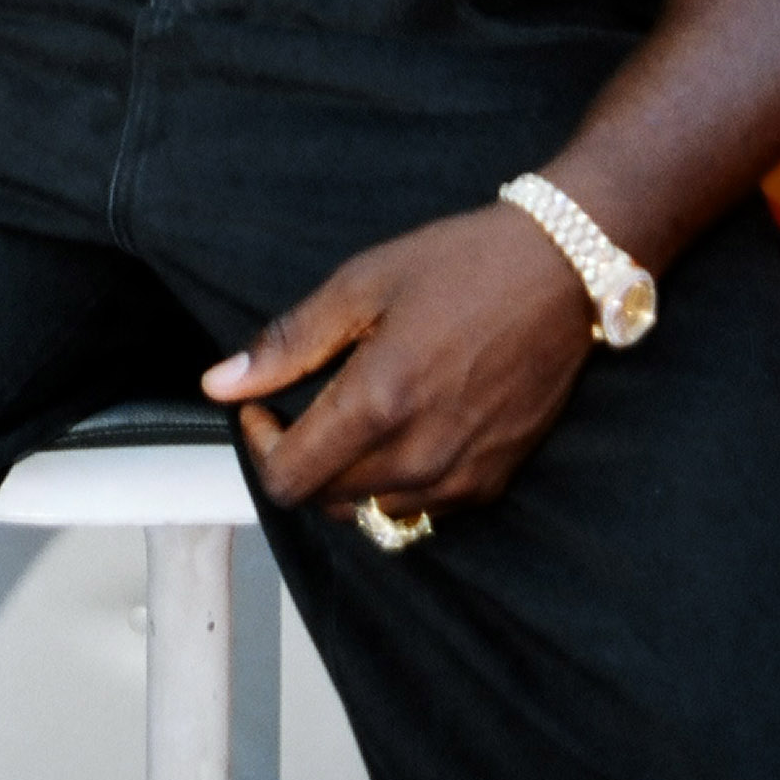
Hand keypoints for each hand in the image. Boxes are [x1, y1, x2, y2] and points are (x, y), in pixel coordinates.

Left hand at [202, 202, 597, 524]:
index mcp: (379, 404)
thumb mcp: (360, 286)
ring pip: (369, 512)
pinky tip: (398, 430)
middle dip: (298, 458)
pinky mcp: (492, 481)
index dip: (260, 445)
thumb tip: (221, 383)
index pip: (289, 479)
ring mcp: (460, 477)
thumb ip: (288, 343)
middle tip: (302, 404)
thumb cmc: (460, 267)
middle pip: (324, 500)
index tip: (263, 404)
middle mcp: (419, 456)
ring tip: (350, 417)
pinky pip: (419, 511)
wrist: (559, 273)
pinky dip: (391, 485)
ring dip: (343, 477)